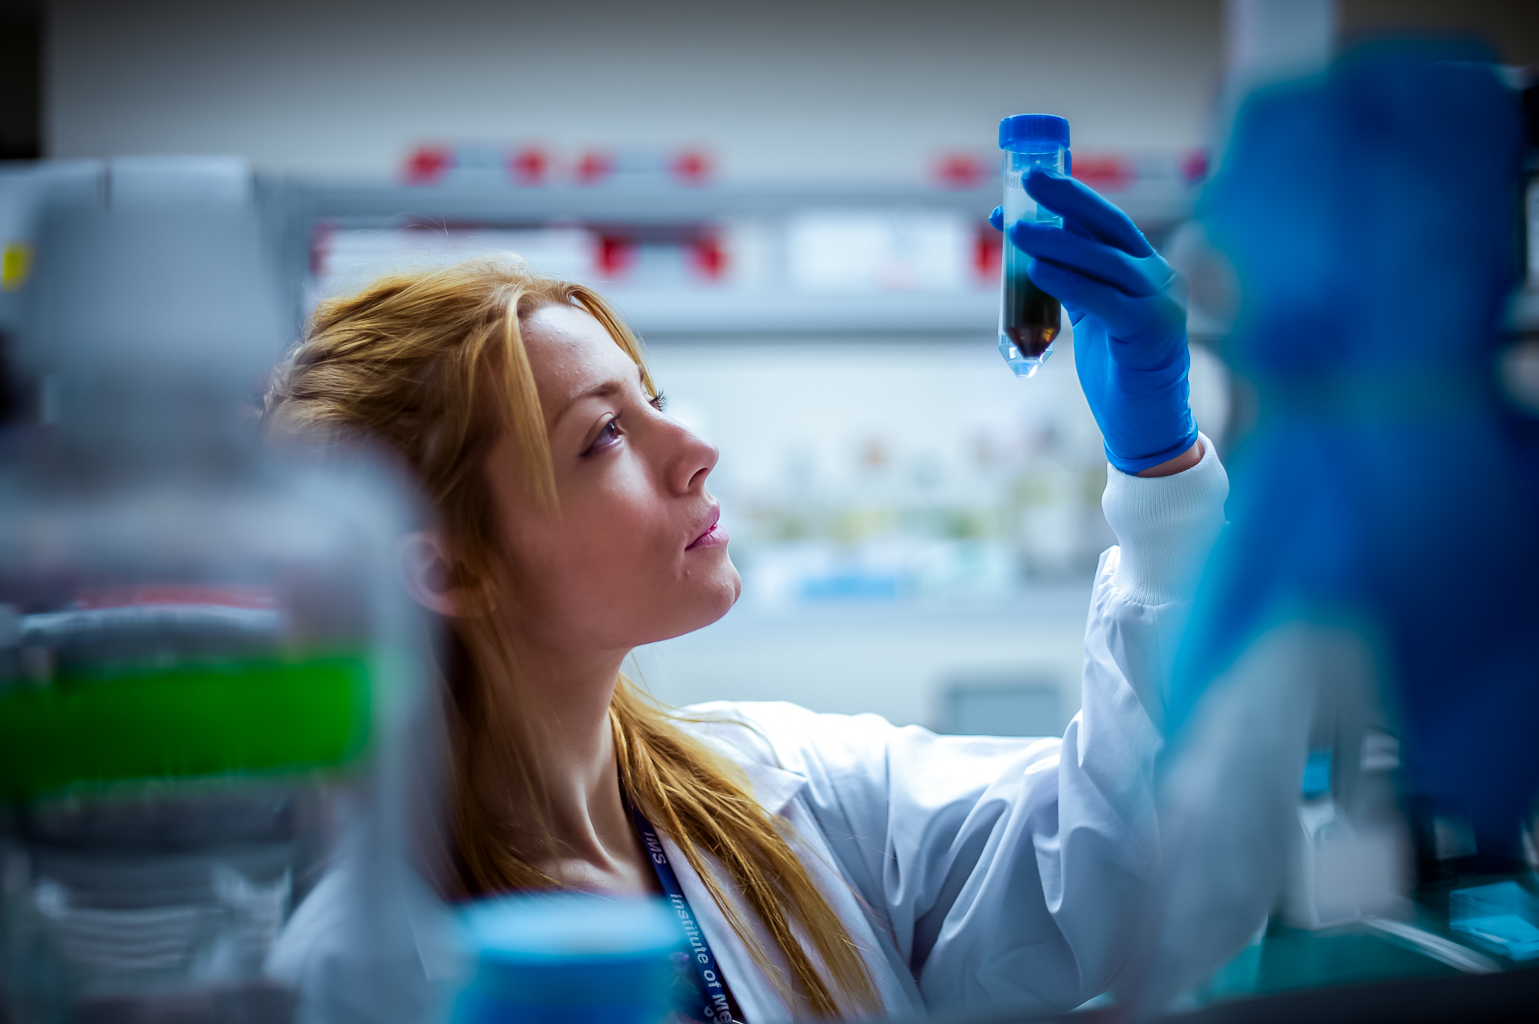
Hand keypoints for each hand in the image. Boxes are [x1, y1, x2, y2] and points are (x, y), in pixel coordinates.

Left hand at [990, 167, 1198, 473]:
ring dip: (1058, 240)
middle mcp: (1160, 277)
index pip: (1104, 223)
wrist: (1147, 427)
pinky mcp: (1152, 332)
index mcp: (1145, 269)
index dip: (1066, 200)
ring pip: (1104, 259)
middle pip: (1109, 225)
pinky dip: (1069, 281)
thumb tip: (1027, 251)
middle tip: (1028, 179)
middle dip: (1067, 198)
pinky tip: (1037, 270)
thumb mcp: (1093, 316)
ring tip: (1018, 230)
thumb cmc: (1119, 372)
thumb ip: (1071, 282)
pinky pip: (1104, 299)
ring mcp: (1160, 303)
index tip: (1025, 185)